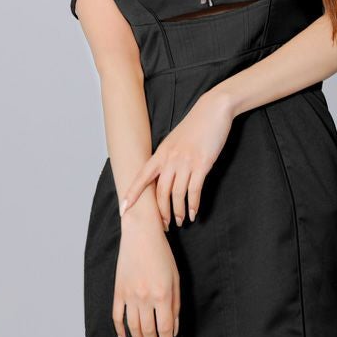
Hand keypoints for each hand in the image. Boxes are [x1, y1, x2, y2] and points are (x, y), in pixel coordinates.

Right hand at [113, 198, 180, 336]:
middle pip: (148, 331)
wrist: (141, 235)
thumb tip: (173, 329)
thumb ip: (175, 305)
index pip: (164, 328)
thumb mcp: (175, 278)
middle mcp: (145, 298)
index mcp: (162, 295)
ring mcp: (129, 295)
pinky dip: (119, 330)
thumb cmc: (162, 255)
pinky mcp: (118, 291)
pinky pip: (117, 316)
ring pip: (132, 327)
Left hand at [119, 90, 233, 227]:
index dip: (132, 194)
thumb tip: (162, 175)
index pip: (142, 176)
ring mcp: (186, 162)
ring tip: (181, 221)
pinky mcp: (202, 164)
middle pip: (160, 192)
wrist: (212, 110)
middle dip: (161, 212)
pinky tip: (195, 212)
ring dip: (178, 211)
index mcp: (161, 153)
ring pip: (177, 194)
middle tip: (164, 225)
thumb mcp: (174, 140)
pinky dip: (194, 204)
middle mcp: (170, 159)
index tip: (124, 209)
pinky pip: (194, 190)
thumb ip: (166, 157)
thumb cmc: (194, 126)